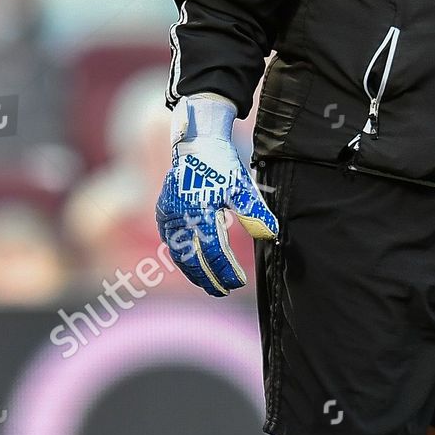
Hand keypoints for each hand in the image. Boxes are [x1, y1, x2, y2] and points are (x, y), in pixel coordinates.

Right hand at [155, 94, 277, 295]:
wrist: (197, 143)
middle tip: (224, 291)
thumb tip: (271, 235)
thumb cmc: (222, 165)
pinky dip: (182, 256)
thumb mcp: (242, 187)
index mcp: (201, 210)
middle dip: (209, 278)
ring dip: (194, 271)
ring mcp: (168, 215)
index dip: (226, 270)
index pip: (214, 251)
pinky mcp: (162, 213)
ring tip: (209, 284)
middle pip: (194, 258)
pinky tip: (193, 266)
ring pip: (179, 253)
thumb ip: (255, 213)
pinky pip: (171, 242)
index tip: (238, 282)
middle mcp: (180, 216)